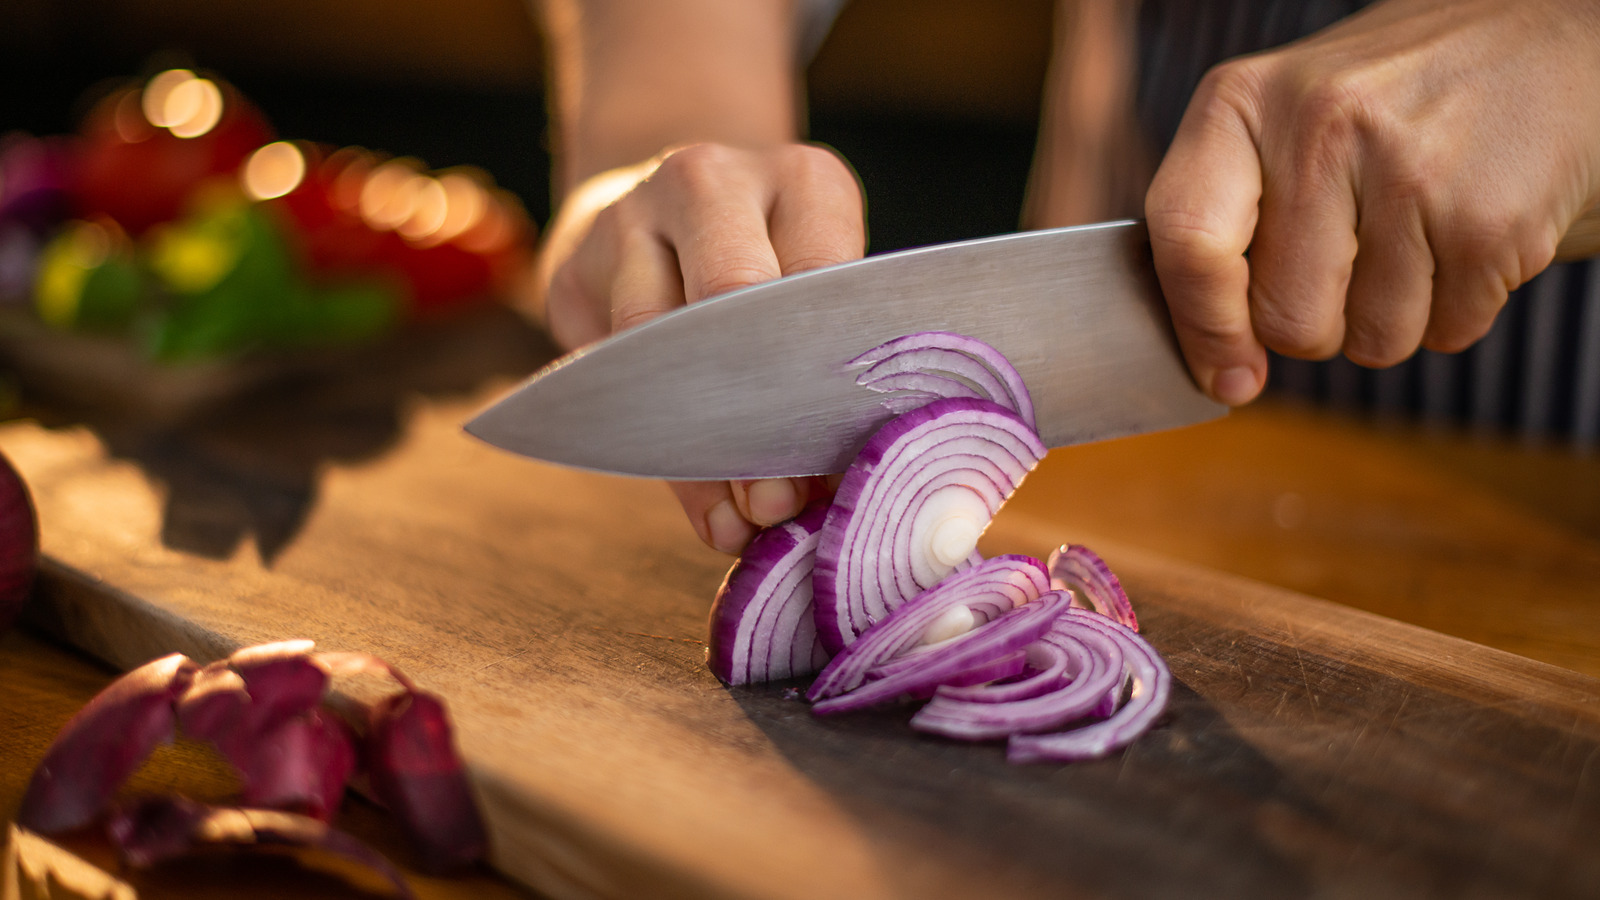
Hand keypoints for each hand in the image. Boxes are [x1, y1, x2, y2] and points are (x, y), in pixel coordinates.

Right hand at [528, 142, 865, 552]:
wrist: (660, 207)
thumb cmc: (772, 267)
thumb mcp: (819, 288)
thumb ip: (828, 370)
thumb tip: (837, 494)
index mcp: (801, 181)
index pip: (823, 275)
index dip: (830, 372)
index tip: (841, 459)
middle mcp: (712, 182)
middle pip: (732, 293)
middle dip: (759, 410)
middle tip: (780, 501)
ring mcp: (630, 217)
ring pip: (657, 340)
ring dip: (703, 449)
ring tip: (741, 522)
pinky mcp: (572, 270)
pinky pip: (612, 374)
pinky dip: (659, 455)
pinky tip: (703, 509)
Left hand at [1146, 0, 1599, 405]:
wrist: (1552, 41)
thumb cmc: (1397, 98)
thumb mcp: (1287, 116)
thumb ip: (1228, 217)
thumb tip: (1208, 354)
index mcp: (1244, 100)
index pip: (1186, 240)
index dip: (1203, 329)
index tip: (1228, 378)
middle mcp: (1320, 123)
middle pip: (1284, 320)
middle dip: (1319, 321)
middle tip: (1358, 255)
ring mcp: (1410, 170)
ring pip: (1368, 341)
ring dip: (1394, 317)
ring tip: (1420, 229)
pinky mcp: (1487, 220)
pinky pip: (1446, 332)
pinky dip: (1458, 308)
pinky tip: (1468, 231)